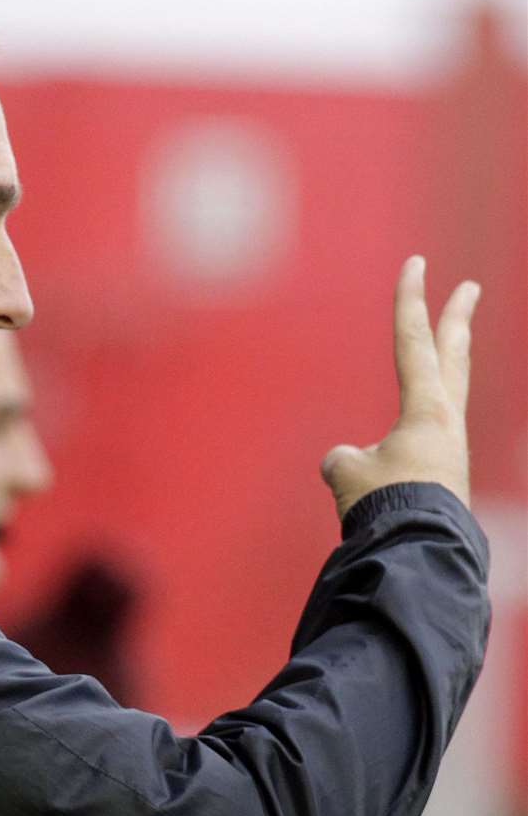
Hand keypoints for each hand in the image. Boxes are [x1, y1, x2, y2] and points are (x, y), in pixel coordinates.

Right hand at [321, 255, 480, 522]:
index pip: (414, 342)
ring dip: (449, 368)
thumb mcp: (348, 473)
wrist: (418, 552)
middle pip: (454, 358)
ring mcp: (450, 452)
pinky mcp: (444, 479)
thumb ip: (345, 458)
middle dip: (459, 320)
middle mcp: (447, 424)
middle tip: (471, 287)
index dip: (411, 300)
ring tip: (447, 352)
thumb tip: (350, 463)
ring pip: (450, 394)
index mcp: (427, 410)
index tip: (417, 263)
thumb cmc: (385, 505)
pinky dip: (418, 426)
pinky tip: (401, 448)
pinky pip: (429, 438)